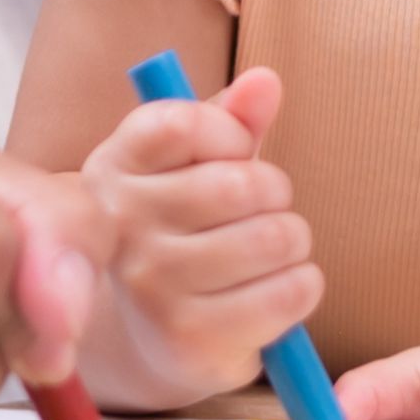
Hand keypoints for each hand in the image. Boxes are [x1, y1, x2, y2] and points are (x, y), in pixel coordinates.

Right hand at [65, 65, 320, 408]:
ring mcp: (151, 286)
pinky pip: (289, 291)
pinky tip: (278, 288)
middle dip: (275, 193)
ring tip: (272, 252)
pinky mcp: (189, 338)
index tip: (236, 152)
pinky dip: (304, 285)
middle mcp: (122, 226)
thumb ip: (231, 119)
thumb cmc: (184, 232)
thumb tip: (264, 82)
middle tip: (265, 211)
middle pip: (241, 185)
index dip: (231, 134)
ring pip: (273, 239)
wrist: (149, 335)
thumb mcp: (196, 166)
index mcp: (115, 167)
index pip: (183, 124)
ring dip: (293, 242)